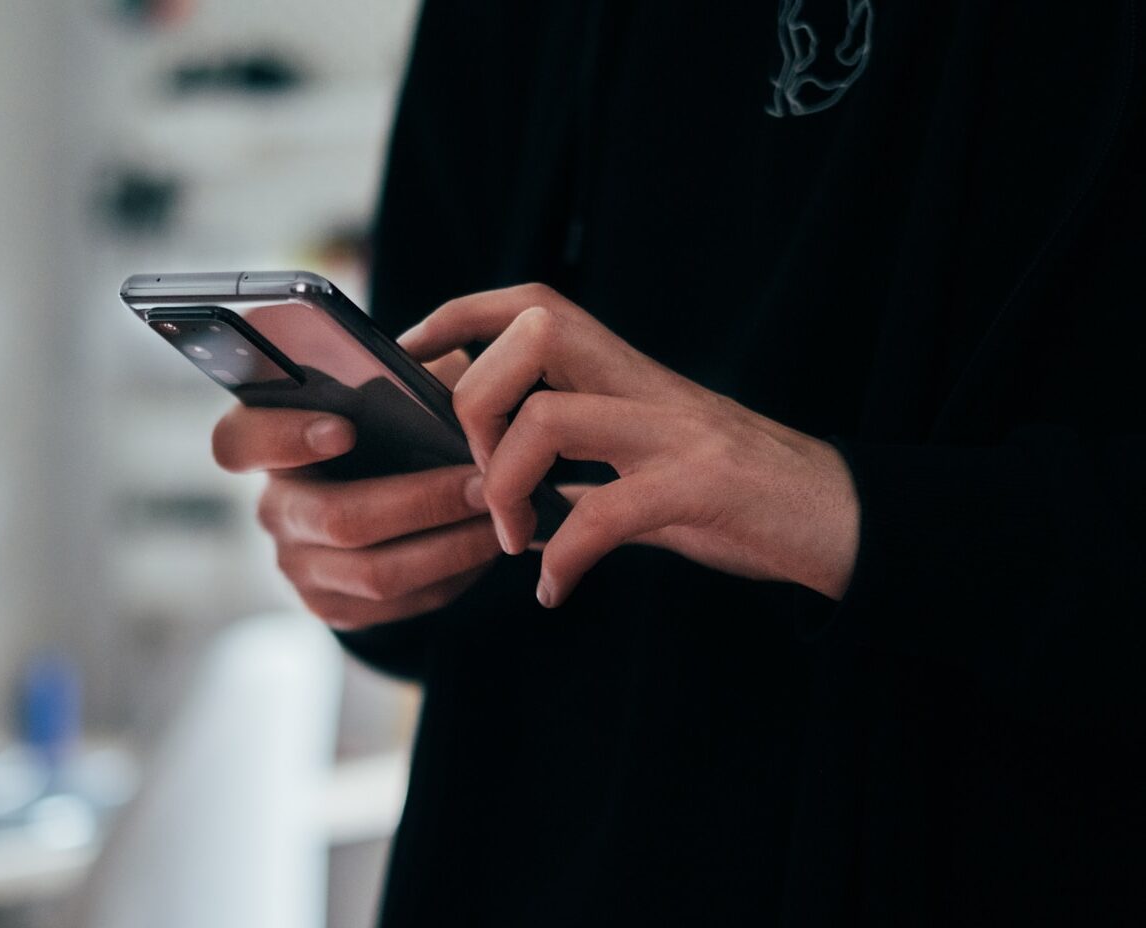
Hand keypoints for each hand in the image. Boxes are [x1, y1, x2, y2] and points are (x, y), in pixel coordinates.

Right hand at [211, 350, 500, 630]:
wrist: (387, 498)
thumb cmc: (390, 425)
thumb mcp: (392, 389)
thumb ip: (405, 378)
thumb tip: (447, 383)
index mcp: (268, 442)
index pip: (239, 441)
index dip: (284, 437)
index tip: (345, 428)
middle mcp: (275, 508)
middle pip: (337, 518)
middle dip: (422, 502)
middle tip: (484, 483)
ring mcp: (299, 565)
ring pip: (375, 572)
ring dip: (450, 546)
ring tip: (501, 518)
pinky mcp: (333, 606)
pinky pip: (398, 604)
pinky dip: (452, 576)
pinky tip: (486, 547)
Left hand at [399, 284, 859, 607]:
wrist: (840, 519)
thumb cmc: (739, 495)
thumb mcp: (651, 465)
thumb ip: (587, 466)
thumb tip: (513, 491)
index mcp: (629, 374)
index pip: (533, 305)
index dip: (460, 316)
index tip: (412, 357)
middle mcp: (648, 386)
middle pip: (533, 334)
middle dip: (476, 401)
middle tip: (477, 476)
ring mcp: (676, 432)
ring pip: (552, 418)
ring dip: (508, 486)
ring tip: (514, 540)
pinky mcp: (702, 487)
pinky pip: (606, 513)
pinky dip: (565, 558)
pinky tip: (556, 590)